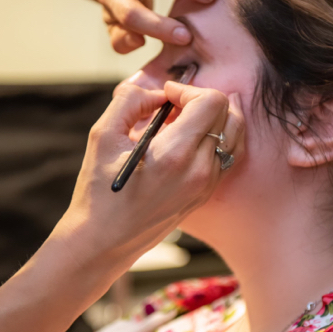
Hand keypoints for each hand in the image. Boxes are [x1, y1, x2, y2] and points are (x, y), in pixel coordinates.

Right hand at [62, 80, 243, 263]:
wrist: (103, 242)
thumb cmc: (99, 191)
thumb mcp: (103, 136)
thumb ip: (130, 101)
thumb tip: (156, 93)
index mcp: (176, 153)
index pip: (212, 102)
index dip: (189, 89)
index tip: (166, 96)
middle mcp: (200, 170)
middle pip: (227, 114)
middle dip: (201, 101)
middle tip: (172, 108)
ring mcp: (206, 185)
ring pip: (233, 134)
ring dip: (211, 119)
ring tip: (180, 123)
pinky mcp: (205, 194)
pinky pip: (226, 155)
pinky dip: (214, 139)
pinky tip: (185, 142)